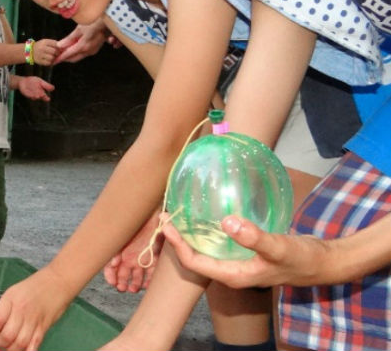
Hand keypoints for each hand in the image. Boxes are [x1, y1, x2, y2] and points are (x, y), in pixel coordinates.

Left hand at [0, 269, 68, 350]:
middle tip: (2, 340)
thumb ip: (5, 307)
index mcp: (11, 299)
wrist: (57, 282)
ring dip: (12, 349)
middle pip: (7, 336)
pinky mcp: (44, 328)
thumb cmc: (33, 286)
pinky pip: (33, 346)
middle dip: (1, 342)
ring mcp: (34, 321)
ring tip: (11, 345)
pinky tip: (23, 348)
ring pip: (19, 344)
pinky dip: (27, 350)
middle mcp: (21, 310)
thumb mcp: (14, 292)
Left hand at [16, 76, 52, 100]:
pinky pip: (28, 95)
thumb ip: (46, 85)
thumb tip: (53, 88)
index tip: (48, 99)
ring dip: (36, 96)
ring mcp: (31, 95)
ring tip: (37, 96)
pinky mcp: (26, 94)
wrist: (23, 81)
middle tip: (42, 95)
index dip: (46, 98)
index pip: (44, 96)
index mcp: (41, 92)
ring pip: (34, 96)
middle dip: (41, 96)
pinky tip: (32, 95)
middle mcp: (36, 94)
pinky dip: (30, 95)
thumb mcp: (40, 81)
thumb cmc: (33, 81)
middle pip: (40, 97)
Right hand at [30, 38, 59, 65]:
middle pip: (54, 51)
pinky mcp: (39, 61)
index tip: (60, 49)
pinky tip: (49, 60)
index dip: (59, 47)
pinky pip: (48, 63)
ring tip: (52, 57)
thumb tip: (63, 48)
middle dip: (57, 53)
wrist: (29, 51)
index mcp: (44, 42)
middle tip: (57, 54)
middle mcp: (42, 48)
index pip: (56, 44)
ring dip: (53, 58)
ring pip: (52, 58)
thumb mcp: (46, 42)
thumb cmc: (41, 46)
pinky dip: (50, 62)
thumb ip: (54, 43)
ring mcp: (40, 55)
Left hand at [53, 20, 118, 64]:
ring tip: (62, 52)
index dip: (60, 58)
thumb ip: (69, 39)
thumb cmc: (94, 23)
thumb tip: (59, 45)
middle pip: (73, 58)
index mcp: (83, 46)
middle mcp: (88, 51)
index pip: (68, 55)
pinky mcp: (95, 48)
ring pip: (78, 56)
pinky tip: (72, 47)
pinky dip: (76, 52)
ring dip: (70, 55)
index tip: (54, 60)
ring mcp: (93, 51)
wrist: (108, 22)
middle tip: (56, 56)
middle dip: (64, 58)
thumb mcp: (79, 29)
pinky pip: (83, 53)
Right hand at [103, 214, 160, 292]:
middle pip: (123, 273)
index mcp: (120, 250)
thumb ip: (117, 248)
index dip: (110, 275)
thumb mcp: (123, 234)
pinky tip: (146, 285)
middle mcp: (129, 255)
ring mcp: (141, 256)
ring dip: (134, 283)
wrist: (153, 211)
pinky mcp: (154, 256)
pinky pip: (151, 271)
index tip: (112, 283)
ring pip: (136, 275)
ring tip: (134, 289)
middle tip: (123, 288)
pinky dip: (148, 279)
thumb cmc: (136, 221)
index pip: (111, 266)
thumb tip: (112, 262)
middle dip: (121, 282)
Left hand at [161, 213, 325, 288]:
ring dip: (191, 235)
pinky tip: (207, 217)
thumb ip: (253, 237)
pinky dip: (208, 232)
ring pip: (206, 251)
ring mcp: (237, 265)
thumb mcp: (278, 246)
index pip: (194, 262)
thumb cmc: (301, 258)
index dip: (178, 244)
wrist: (322, 262)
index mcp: (233, 275)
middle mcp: (231, 272)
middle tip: (167, 215)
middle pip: (195, 258)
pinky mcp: (244, 255)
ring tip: (180, 214)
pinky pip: (218, 245)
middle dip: (179, 239)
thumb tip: (227, 222)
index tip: (167, 224)